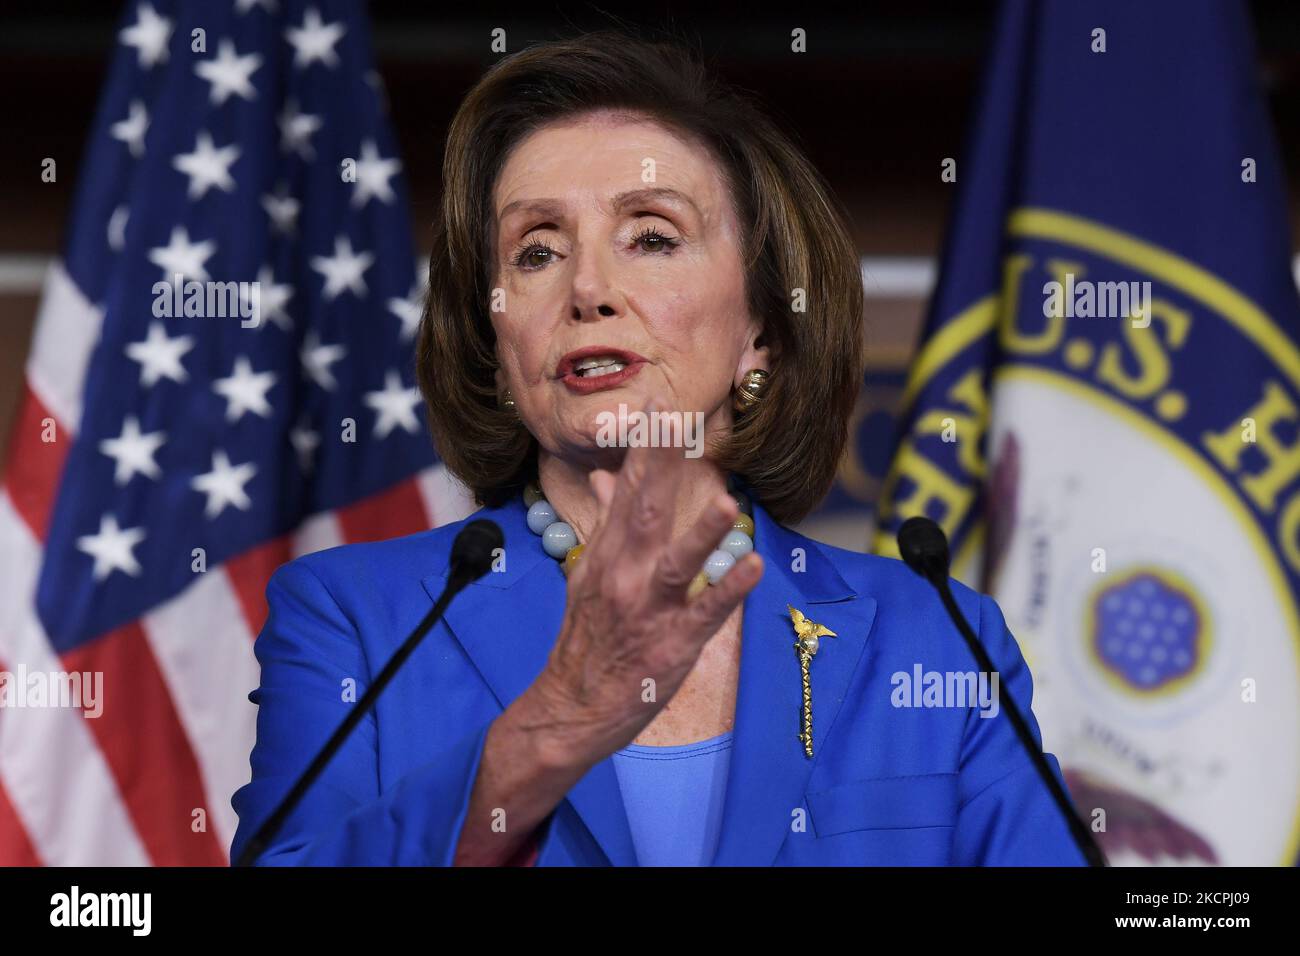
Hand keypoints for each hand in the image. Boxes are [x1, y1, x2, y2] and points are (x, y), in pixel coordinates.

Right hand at [529, 398, 762, 766]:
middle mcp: (624, 574)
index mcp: (607, 554)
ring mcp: (649, 609)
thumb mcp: (589, 573)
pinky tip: (753, 567)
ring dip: (701, 532)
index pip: (627, 490)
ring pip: (676, 563)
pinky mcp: (673, 643)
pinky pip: (706, 613)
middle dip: (662, 467)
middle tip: (679, 422)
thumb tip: (603, 474)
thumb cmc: (588, 637)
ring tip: (726, 501)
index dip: (645, 448)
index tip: (658, 404)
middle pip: (645, 512)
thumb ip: (605, 522)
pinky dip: (729, 591)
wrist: (572, 706)